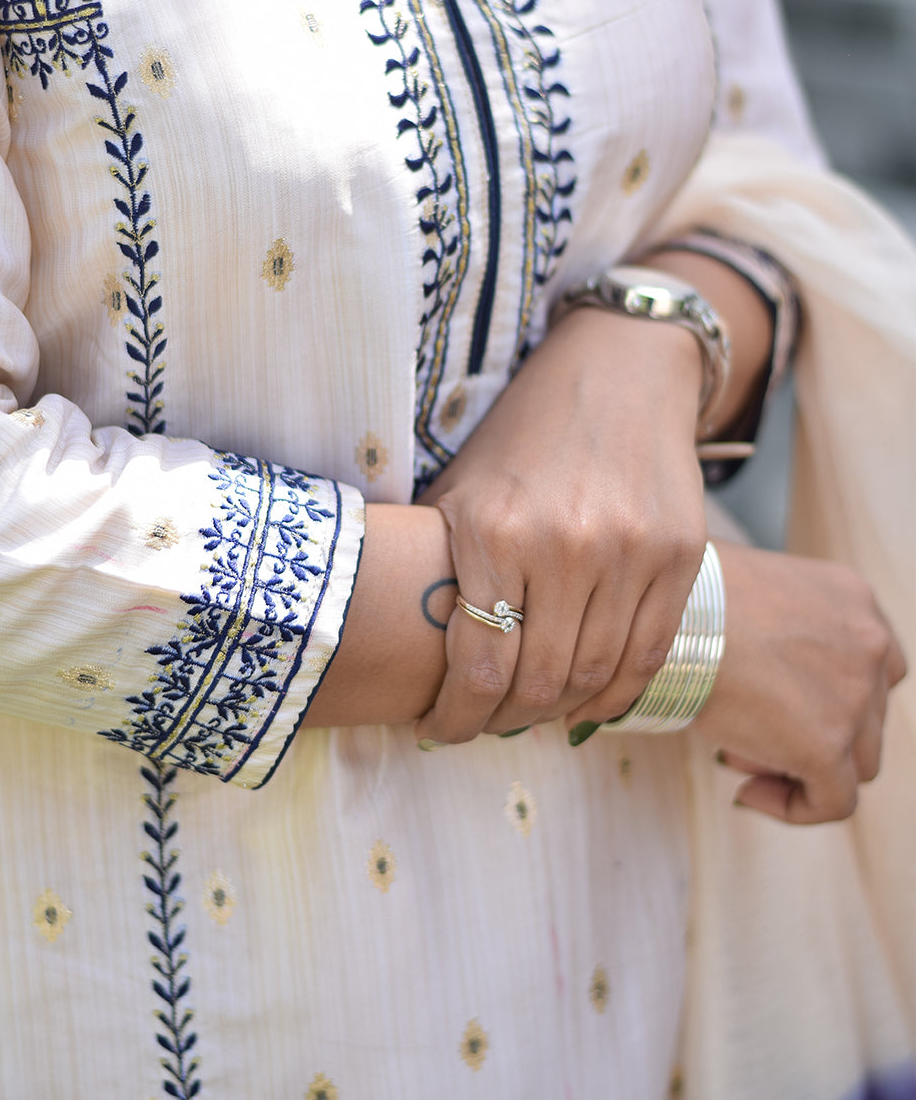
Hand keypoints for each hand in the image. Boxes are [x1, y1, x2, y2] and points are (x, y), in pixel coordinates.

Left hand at [413, 305, 708, 742]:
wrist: (617, 370)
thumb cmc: (522, 435)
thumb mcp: (461, 490)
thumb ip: (441, 570)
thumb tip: (418, 663)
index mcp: (495, 529)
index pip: (478, 666)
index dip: (457, 717)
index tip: (439, 730)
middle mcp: (567, 545)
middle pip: (539, 684)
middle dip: (502, 720)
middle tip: (484, 724)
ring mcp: (632, 551)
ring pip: (596, 677)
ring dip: (558, 711)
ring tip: (531, 711)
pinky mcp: (681, 553)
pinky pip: (650, 654)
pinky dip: (616, 693)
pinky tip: (587, 699)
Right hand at [692, 542, 906, 822]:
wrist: (676, 613)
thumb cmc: (689, 598)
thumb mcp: (756, 595)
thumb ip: (783, 633)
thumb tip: (768, 687)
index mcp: (853, 600)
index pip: (871, 665)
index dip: (829, 696)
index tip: (779, 704)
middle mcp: (870, 645)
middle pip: (865, 716)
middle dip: (810, 731)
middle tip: (748, 733)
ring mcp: (857, 698)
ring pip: (856, 762)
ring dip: (802, 767)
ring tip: (738, 756)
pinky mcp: (829, 746)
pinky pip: (832, 802)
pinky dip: (793, 806)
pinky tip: (747, 792)